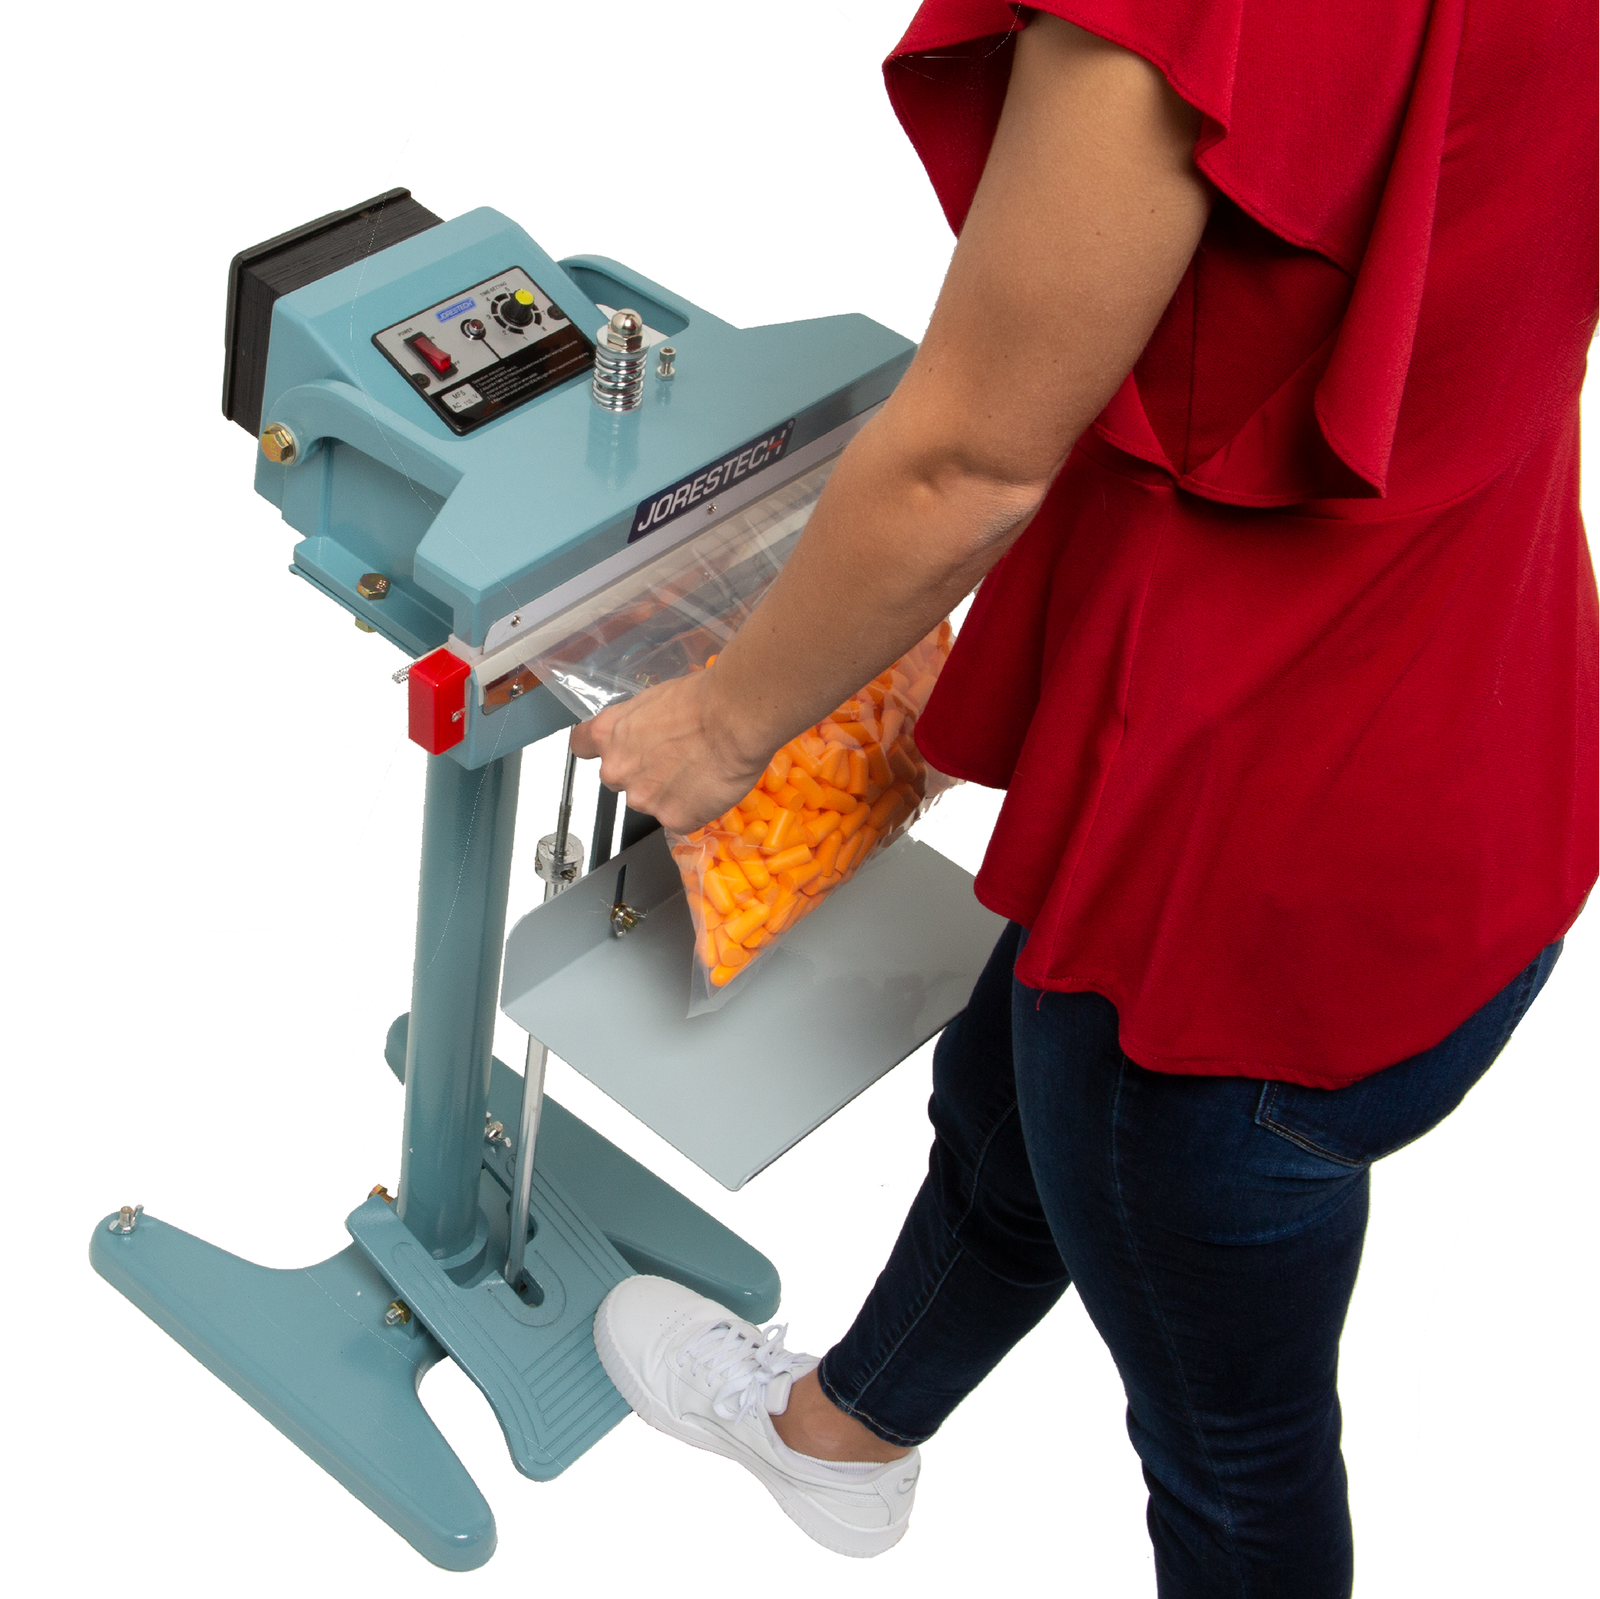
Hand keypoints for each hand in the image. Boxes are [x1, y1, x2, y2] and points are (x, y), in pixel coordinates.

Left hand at [569, 671, 767, 832]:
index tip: (611, 750)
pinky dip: (694, 808)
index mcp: (607, 733)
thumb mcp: (655, 699)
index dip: (599, 749)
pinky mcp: (674, 819)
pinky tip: (710, 787)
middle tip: (673, 760)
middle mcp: (617, 770)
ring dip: (668, 794)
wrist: (736, 717)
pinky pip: (681, 818)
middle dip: (640, 774)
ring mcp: (644, 799)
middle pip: (617, 779)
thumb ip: (637, 724)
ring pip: (650, 802)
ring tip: (698, 771)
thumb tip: (645, 733)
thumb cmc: (703, 699)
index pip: (581, 746)